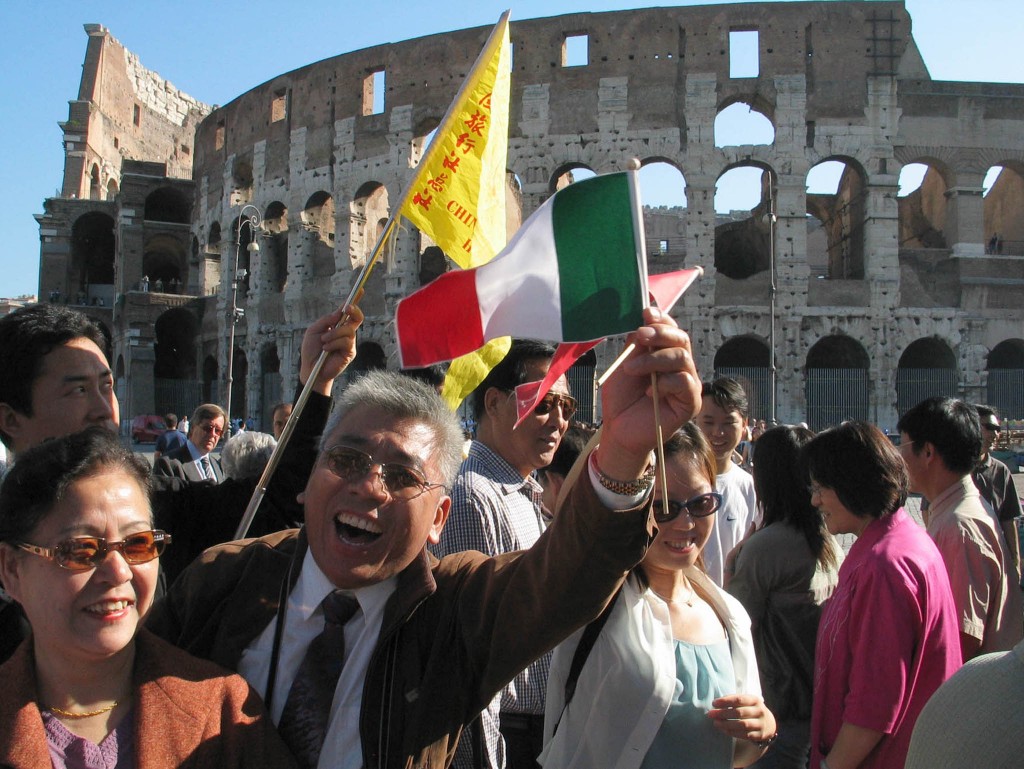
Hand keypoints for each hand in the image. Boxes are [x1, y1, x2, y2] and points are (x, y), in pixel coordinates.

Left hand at [299, 302, 363, 394]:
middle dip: (353, 310)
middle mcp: (345, 332)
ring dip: (334, 334)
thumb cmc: (311, 350)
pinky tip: (326, 349)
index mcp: (336, 325)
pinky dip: (334, 343)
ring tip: (324, 342)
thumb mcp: (313, 331)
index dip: (354, 300)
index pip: (348, 311)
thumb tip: (338, 313)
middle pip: (357, 317)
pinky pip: (346, 342)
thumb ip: (325, 321)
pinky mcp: (350, 352)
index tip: (359, 290)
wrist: (311, 368)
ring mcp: (349, 342)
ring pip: (348, 330)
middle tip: (346, 309)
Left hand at [595, 308, 701, 479]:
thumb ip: (637, 343)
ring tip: (631, 369)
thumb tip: (646, 316)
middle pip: (682, 339)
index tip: (646, 313)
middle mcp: (680, 367)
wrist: (619, 429)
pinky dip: (665, 382)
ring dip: (654, 359)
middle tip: (640, 336)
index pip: (671, 330)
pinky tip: (649, 392)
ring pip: (682, 358)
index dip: (661, 319)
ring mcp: (688, 384)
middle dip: (660, 333)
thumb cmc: (622, 397)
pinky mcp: (691, 402)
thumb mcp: (625, 363)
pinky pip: (685, 382)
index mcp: (665, 354)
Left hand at [707, 694, 775, 744]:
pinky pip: (744, 735)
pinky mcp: (759, 735)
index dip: (725, 701)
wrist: (769, 724)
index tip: (714, 703)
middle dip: (723, 713)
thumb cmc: (751, 709)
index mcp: (755, 700)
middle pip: (739, 712)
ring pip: (742, 724)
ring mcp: (760, 724)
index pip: (739, 699)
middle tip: (711, 714)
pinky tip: (724, 730)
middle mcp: (759, 711)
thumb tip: (716, 704)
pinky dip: (733, 733)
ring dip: (727, 724)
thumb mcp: (747, 702)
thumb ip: (734, 701)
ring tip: (716, 723)